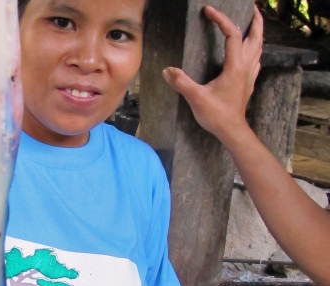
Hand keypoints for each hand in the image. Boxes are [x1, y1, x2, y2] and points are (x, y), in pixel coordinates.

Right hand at [162, 5, 262, 144]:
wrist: (232, 131)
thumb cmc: (217, 115)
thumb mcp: (196, 98)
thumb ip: (182, 82)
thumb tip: (167, 70)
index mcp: (235, 66)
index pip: (231, 35)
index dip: (221, 20)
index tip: (209, 10)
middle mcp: (245, 67)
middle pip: (256, 36)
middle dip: (255, 20)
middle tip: (251, 7)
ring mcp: (249, 75)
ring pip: (259, 47)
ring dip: (257, 32)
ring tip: (252, 23)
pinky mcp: (248, 83)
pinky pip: (256, 60)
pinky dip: (255, 49)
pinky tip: (250, 51)